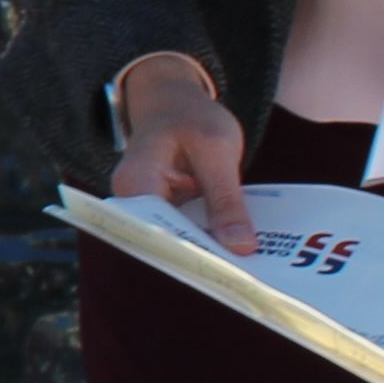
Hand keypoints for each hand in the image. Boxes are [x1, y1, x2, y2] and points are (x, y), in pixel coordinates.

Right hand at [109, 59, 255, 256]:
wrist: (173, 101)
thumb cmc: (191, 117)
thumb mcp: (217, 149)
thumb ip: (226, 200)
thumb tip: (241, 248)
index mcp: (135, 184)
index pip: (158, 232)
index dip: (191, 255)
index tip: (228, 275)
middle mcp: (133, 204)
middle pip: (167, 244)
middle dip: (207, 261)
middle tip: (250, 280)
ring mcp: (148, 211)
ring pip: (179, 242)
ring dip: (211, 254)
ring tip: (250, 273)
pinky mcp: (165, 214)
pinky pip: (188, 234)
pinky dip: (211, 241)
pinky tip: (241, 251)